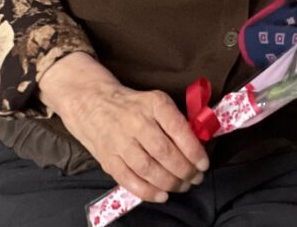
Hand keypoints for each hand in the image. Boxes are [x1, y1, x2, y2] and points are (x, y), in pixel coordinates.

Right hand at [39, 52, 208, 202]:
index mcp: (154, 103)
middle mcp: (137, 122)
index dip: (194, 151)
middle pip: (165, 153)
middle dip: (184, 171)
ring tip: (182, 186)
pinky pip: (129, 179)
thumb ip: (176, 120)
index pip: (178, 129)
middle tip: (196, 178)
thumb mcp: (157, 101)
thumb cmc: (134, 105)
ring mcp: (120, 141)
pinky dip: (147, 191)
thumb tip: (199, 145)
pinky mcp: (108, 158)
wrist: (92, 103)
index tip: (204, 164)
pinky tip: (162, 195)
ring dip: (169, 183)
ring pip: (149, 169)